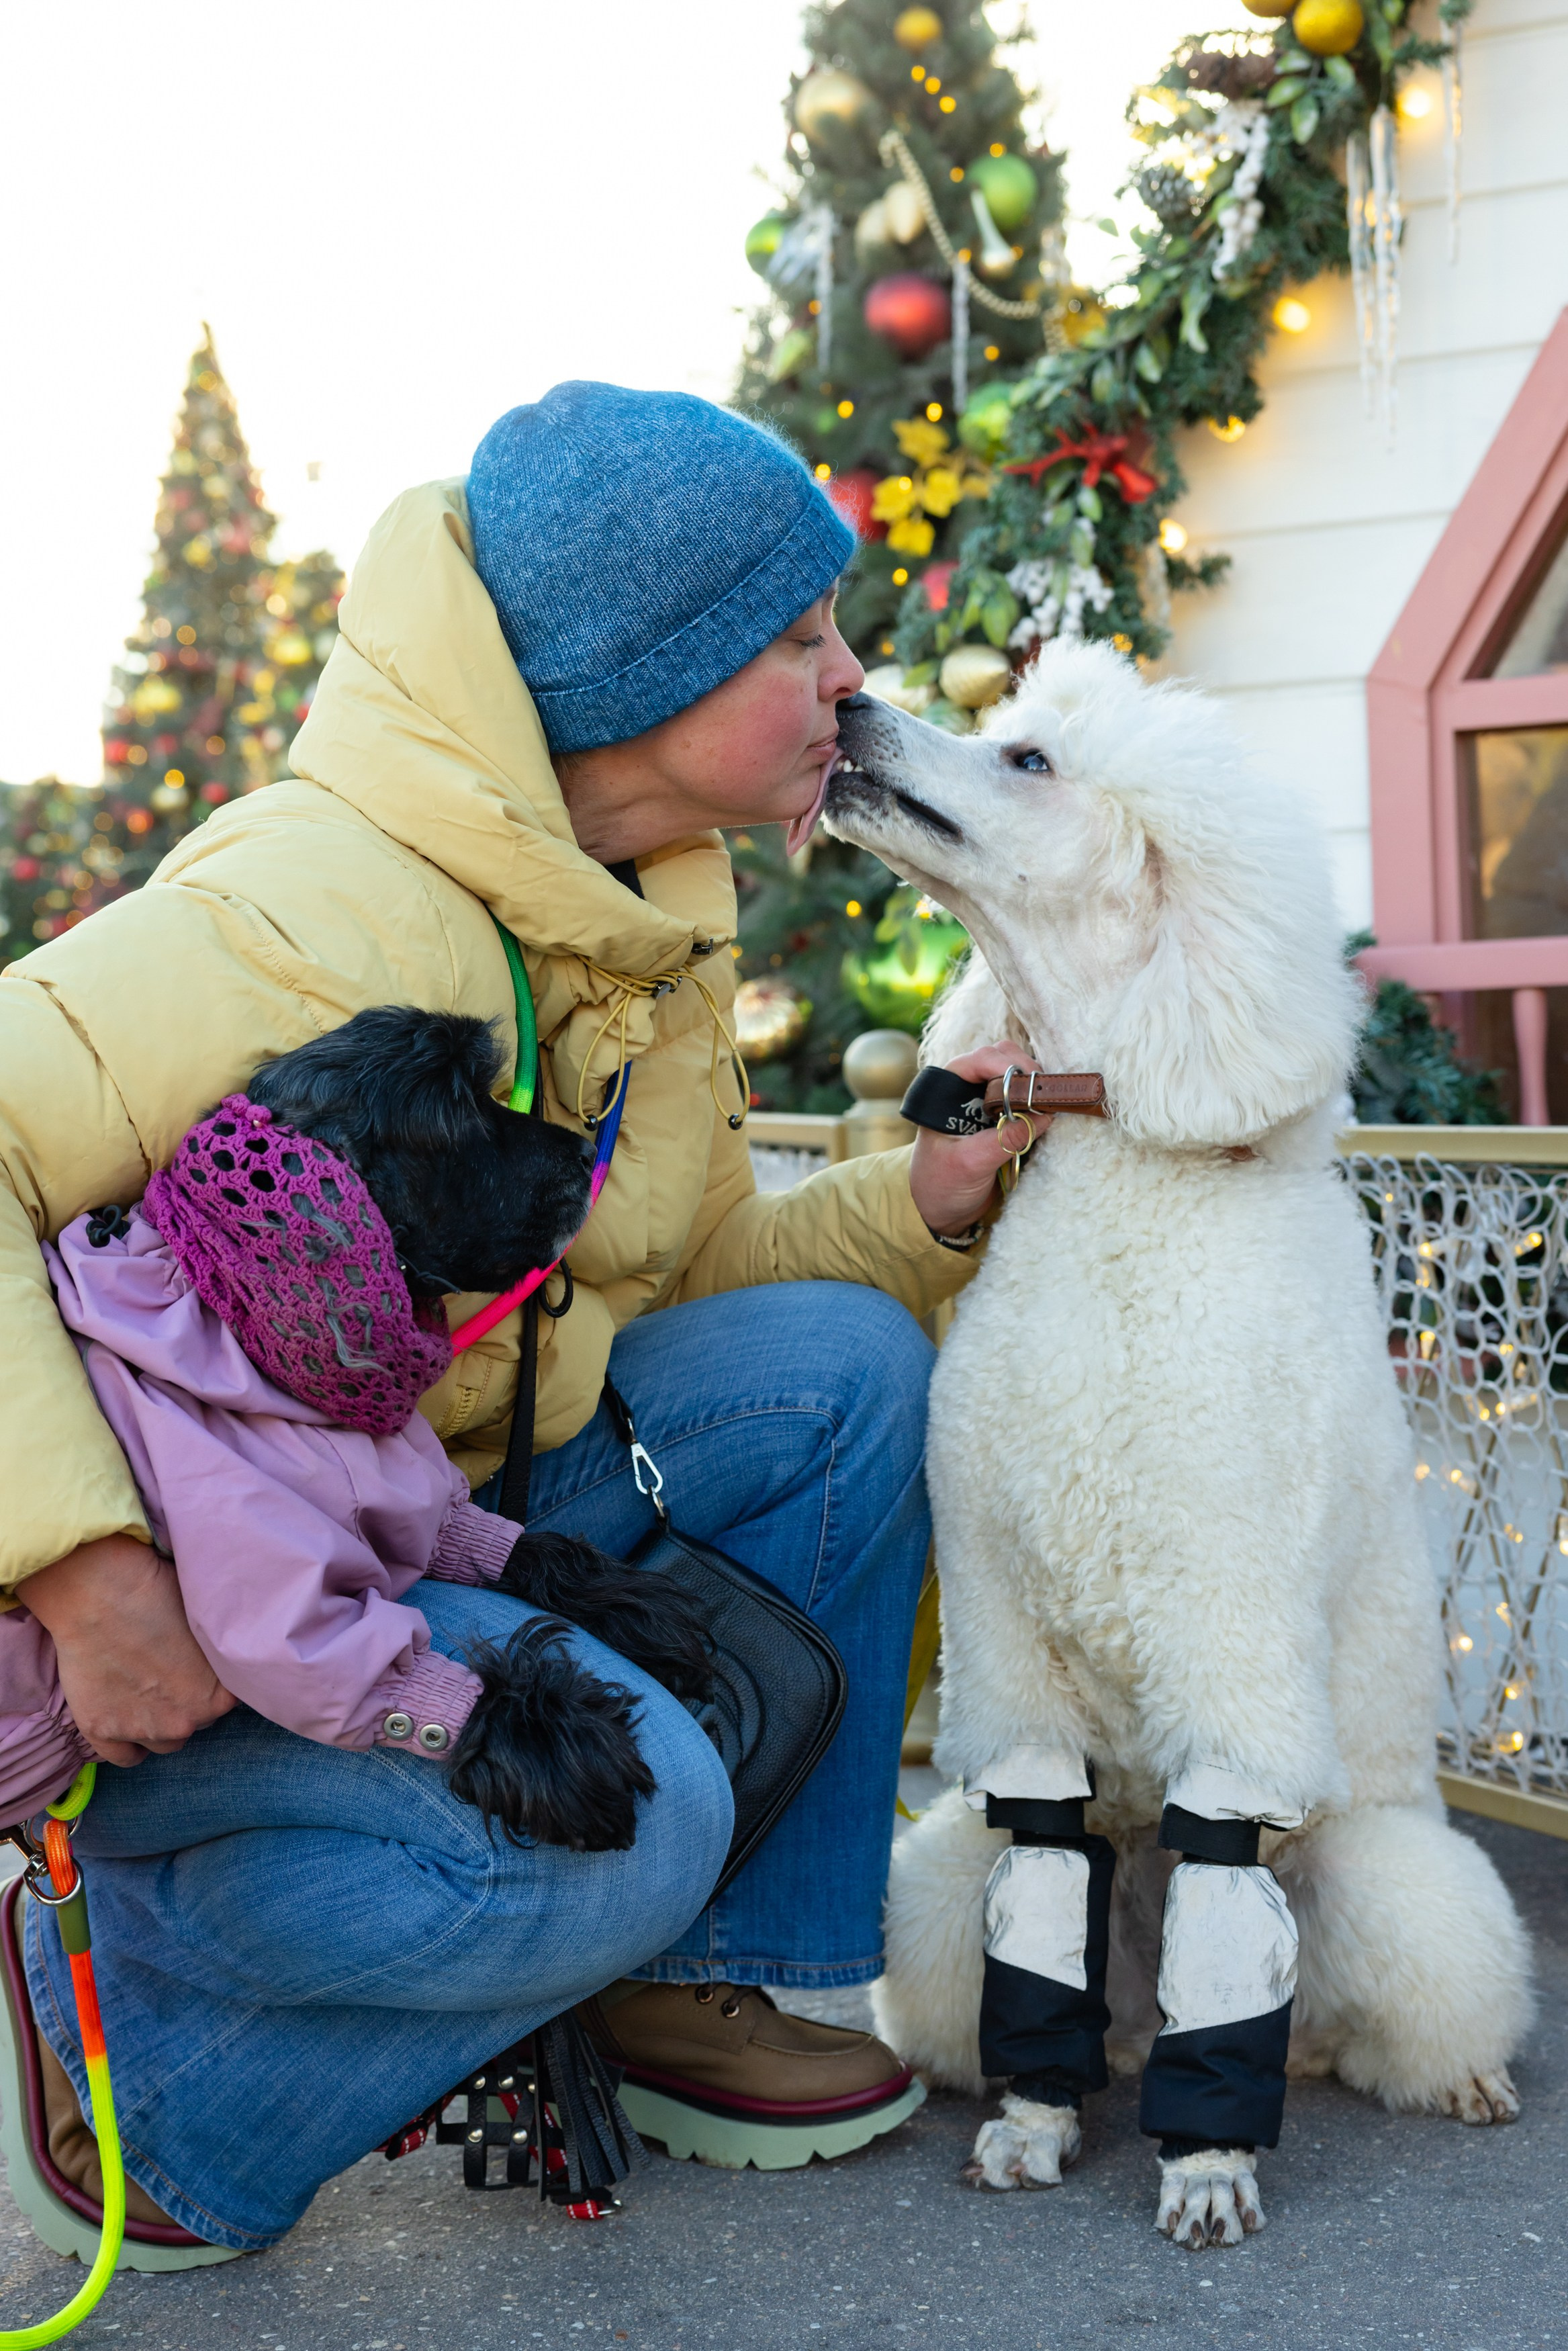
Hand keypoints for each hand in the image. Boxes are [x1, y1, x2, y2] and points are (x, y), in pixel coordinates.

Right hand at [21, 1535, 235, 1766]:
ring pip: (165, 1742)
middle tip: (171, 1675)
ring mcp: (141, 1730)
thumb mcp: (207, 1624)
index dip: (213, 1684)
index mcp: (217, 1696)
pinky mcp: (101, 1731)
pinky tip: (128, 1721)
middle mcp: (184, 1721)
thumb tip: (229, 1662)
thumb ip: (220, 1659)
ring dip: (161, 1725)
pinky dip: (128, 1743)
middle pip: (196, 1722)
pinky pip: (126, 1756)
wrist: (99, 1593)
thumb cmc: (159, 1594)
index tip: (200, 1669)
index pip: (228, 1704)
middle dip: (187, 1702)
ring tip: (149, 1695)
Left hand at [908, 1042, 1052, 1239]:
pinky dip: (1037, 1099)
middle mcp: (966, 1089)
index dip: (1005, 1064)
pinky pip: (1023, 1096)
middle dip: (1024, 1070)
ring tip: (1045, 1104)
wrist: (938, 1211)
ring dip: (1033, 1084)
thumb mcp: (971, 1164)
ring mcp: (984, 1101)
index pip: (977, 1060)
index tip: (1028, 1081)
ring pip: (1015, 1073)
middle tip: (1043, 1094)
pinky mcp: (1001, 1117)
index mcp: (946, 1091)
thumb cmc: (940, 1185)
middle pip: (1001, 1058)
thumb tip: (1042, 1117)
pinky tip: (1045, 1113)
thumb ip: (1004, 1140)